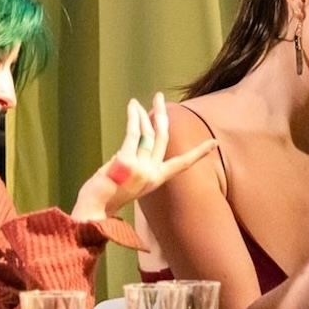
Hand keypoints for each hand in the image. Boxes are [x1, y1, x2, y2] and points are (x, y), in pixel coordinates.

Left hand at [72, 93, 218, 220]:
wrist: (94, 210)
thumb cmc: (107, 197)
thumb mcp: (130, 182)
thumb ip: (137, 163)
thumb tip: (136, 139)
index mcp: (156, 180)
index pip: (182, 163)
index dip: (199, 152)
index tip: (214, 143)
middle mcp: (152, 173)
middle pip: (162, 137)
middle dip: (162, 114)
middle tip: (159, 97)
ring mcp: (140, 167)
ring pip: (147, 132)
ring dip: (142, 114)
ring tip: (137, 102)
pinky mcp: (126, 161)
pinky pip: (134, 133)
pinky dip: (133, 118)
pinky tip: (132, 106)